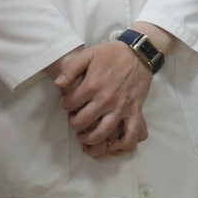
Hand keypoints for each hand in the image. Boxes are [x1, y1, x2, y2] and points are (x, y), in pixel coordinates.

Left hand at [53, 40, 153, 159]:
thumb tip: (58, 84)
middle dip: (74, 123)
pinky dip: (122, 144)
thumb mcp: (89, 53)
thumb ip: (71, 67)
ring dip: (90, 138)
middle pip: (83, 122)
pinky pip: (130, 135)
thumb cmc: (112, 54)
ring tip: (85, 135)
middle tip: (75, 118)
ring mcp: (121, 108)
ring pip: (102, 133)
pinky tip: (113, 144)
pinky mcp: (135, 112)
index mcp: (93, 85)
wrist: (140, 53)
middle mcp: (106, 100)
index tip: (67, 102)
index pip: (70, 104)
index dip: (65, 105)